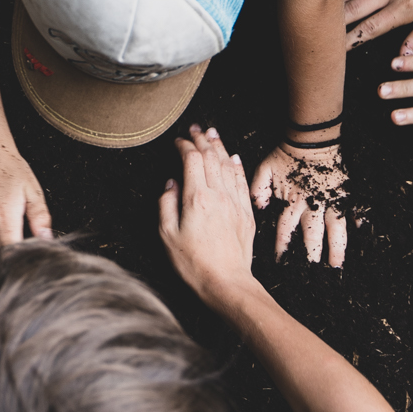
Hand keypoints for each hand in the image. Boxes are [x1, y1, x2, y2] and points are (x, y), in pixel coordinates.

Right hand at [158, 126, 258, 308]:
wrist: (227, 283)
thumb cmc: (194, 264)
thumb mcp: (167, 235)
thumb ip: (166, 204)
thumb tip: (171, 183)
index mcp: (196, 199)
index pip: (192, 160)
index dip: (184, 146)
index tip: (177, 142)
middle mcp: (218, 196)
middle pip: (211, 157)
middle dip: (202, 139)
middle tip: (194, 128)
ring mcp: (235, 203)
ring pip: (228, 165)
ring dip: (219, 147)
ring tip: (212, 134)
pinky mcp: (246, 214)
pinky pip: (242, 181)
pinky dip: (236, 166)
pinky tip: (233, 157)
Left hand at [250, 140, 347, 267]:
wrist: (310, 139)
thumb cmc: (285, 154)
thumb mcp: (264, 170)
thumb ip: (258, 191)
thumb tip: (258, 209)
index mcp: (292, 203)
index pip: (285, 231)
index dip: (282, 247)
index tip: (281, 263)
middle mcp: (312, 206)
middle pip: (312, 236)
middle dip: (312, 256)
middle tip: (314, 274)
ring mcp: (330, 201)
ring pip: (335, 229)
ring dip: (337, 248)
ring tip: (338, 265)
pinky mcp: (344, 192)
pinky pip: (354, 208)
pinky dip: (358, 218)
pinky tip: (361, 230)